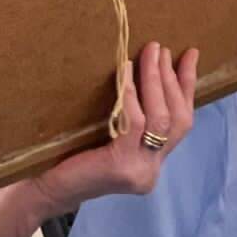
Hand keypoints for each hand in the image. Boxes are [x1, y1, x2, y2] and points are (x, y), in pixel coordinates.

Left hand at [0, 42, 199, 236]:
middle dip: (171, 79)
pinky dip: (133, 96)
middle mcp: (152, 169)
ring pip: (161, 119)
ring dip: (156, 81)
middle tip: (160, 48)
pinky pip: (135, 124)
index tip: (191, 54)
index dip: (188, 86)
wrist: (44, 188)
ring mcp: (140, 170)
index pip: (182, 121)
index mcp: (152, 160)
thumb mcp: (108, 134)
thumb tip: (138, 68)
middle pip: (178, 118)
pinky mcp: (122, 166)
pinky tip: (126, 75)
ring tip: (149, 53)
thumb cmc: (69, 156)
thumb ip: (129, 117)